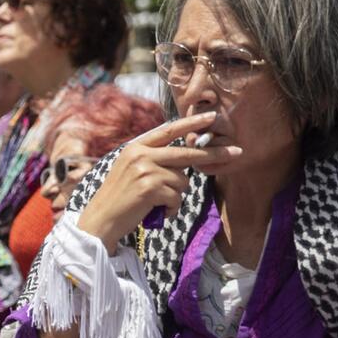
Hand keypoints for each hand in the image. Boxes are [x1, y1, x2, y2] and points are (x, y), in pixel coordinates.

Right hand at [75, 113, 232, 250]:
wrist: (100, 222)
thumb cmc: (118, 200)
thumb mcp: (130, 171)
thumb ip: (152, 159)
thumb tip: (184, 157)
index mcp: (135, 147)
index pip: (168, 130)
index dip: (191, 122)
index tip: (211, 116)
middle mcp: (140, 154)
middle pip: (186, 152)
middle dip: (214, 153)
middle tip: (237, 152)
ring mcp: (145, 170)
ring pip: (182, 180)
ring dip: (175, 196)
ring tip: (157, 204)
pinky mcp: (150, 188)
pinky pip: (177, 197)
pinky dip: (171, 209)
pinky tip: (156, 212)